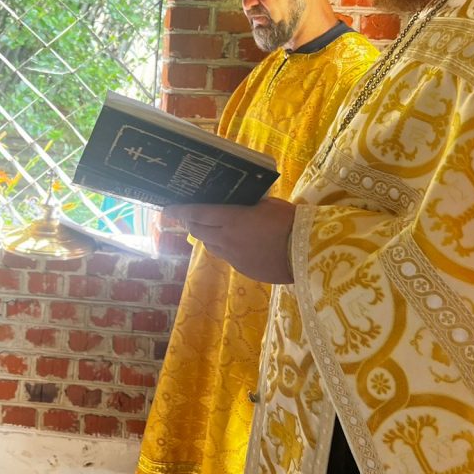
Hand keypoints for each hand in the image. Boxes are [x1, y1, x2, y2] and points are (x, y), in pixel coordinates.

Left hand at [164, 198, 296, 283]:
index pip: (197, 214)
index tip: (167, 208)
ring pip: (210, 245)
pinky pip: (227, 257)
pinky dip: (224, 248)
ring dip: (207, 236)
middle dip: (191, 222)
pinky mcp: (244, 270)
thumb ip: (246, 204)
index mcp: (231, 220)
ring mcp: (234, 257)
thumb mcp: (267, 204)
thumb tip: (236, 203)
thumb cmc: (290, 222)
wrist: (307, 253)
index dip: (179, 211)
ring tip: (213, 228)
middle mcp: (226, 240)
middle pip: (199, 231)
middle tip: (189, 215)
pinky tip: (236, 243)